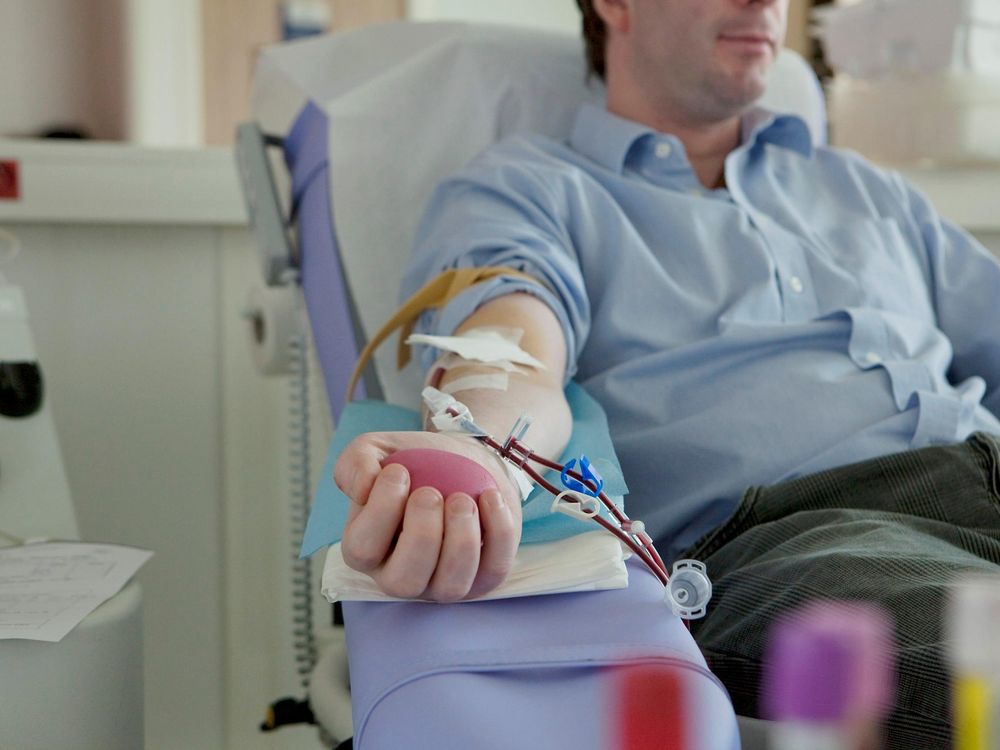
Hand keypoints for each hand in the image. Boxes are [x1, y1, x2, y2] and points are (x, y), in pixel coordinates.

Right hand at [335, 431, 521, 600]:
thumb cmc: (416, 462)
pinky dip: (497, 533)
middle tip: (431, 493)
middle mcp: (401, 575)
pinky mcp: (483, 578)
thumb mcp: (377, 451)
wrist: (466, 460)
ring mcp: (443, 583)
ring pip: (450, 586)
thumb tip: (364, 487)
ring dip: (460, 539)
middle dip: (421, 535)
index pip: (362, 549)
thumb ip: (356, 462)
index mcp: (367, 548)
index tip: (399, 472)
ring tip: (462, 499)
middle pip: (403, 581)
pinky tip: (489, 498)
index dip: (380, 510)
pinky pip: (493, 569)